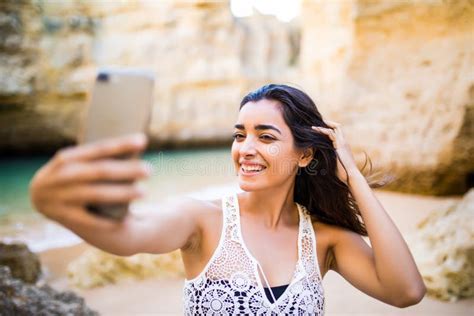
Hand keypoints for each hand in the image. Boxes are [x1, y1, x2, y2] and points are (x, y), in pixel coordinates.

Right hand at [30, 133, 149, 223]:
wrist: (39, 196)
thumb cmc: (69, 174)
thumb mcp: (74, 161)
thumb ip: (96, 157)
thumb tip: (135, 148)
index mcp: (67, 158)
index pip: (99, 149)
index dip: (121, 144)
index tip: (143, 141)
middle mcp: (62, 176)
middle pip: (101, 171)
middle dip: (127, 170)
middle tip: (149, 170)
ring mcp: (61, 197)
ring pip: (97, 194)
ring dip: (123, 193)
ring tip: (144, 192)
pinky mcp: (64, 216)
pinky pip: (89, 220)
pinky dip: (107, 220)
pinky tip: (126, 220)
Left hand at [311, 120, 358, 184]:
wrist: (350, 175)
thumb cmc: (343, 173)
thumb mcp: (334, 165)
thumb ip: (329, 161)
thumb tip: (320, 166)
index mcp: (343, 146)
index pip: (337, 133)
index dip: (329, 130)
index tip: (319, 130)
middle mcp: (344, 142)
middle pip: (338, 127)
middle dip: (328, 124)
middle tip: (317, 123)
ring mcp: (343, 142)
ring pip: (336, 127)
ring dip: (324, 125)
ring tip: (314, 126)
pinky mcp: (340, 145)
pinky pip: (332, 133)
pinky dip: (323, 130)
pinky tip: (316, 130)